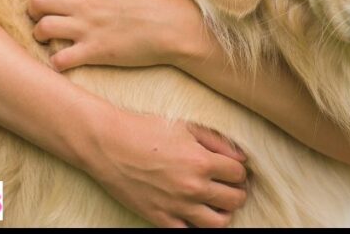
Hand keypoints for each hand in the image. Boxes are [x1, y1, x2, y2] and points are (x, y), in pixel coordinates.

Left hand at [28, 0, 218, 70]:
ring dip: (40, 35)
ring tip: (47, 40)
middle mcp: (86, 5)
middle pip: (39, 0)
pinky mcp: (95, 52)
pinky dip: (56, 62)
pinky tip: (63, 62)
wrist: (177, 27)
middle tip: (41, 17)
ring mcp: (89, 29)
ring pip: (43, 28)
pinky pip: (61, 59)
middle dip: (34, 9)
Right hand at [73, 104, 248, 226]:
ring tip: (214, 203)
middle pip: (235, 200)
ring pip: (219, 223)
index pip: (239, 175)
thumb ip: (218, 142)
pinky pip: (188, 233)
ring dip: (222, 213)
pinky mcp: (159, 218)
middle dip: (236, 192)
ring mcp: (176, 205)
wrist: (107, 144)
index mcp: (201, 161)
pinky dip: (195, 226)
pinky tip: (193, 214)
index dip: (238, 171)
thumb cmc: (146, 130)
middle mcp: (193, 186)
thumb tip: (242, 158)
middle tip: (227, 186)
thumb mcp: (186, 127)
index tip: (230, 169)